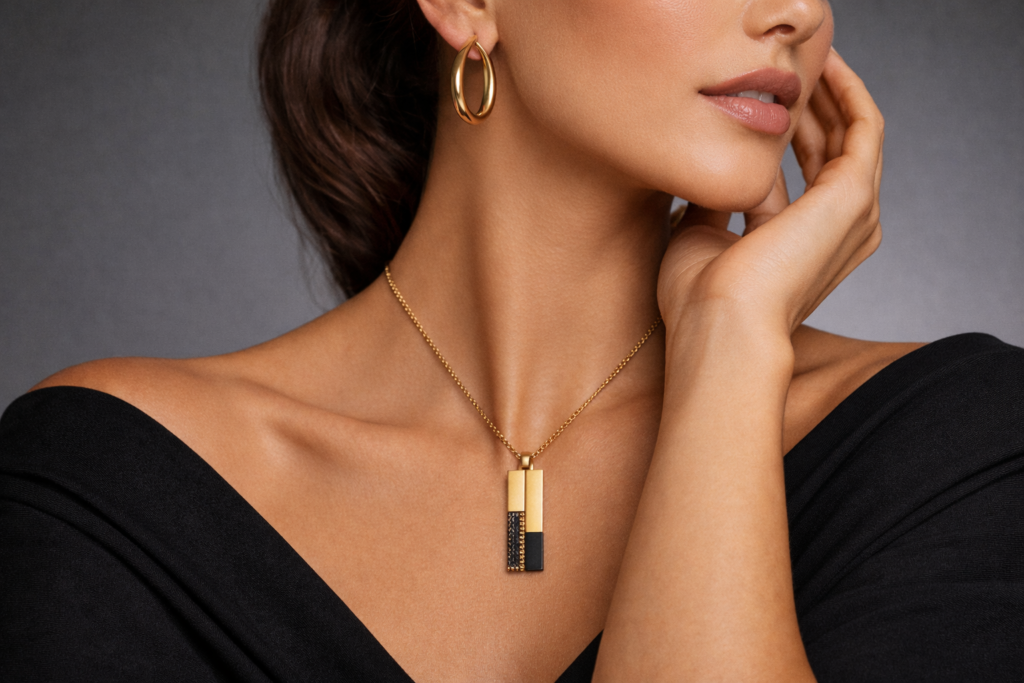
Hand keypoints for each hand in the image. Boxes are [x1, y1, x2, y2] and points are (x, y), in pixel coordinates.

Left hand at [657, 48, 884, 336]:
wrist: (718, 325)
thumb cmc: (701, 300)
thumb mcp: (700, 236)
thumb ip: (713, 202)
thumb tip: (702, 174)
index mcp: (805, 243)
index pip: (808, 173)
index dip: (789, 131)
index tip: (764, 100)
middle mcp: (839, 231)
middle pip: (834, 149)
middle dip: (813, 104)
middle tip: (791, 67)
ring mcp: (853, 215)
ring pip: (853, 135)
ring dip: (832, 92)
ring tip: (808, 58)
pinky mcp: (854, 196)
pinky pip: (864, 127)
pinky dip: (847, 92)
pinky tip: (824, 67)